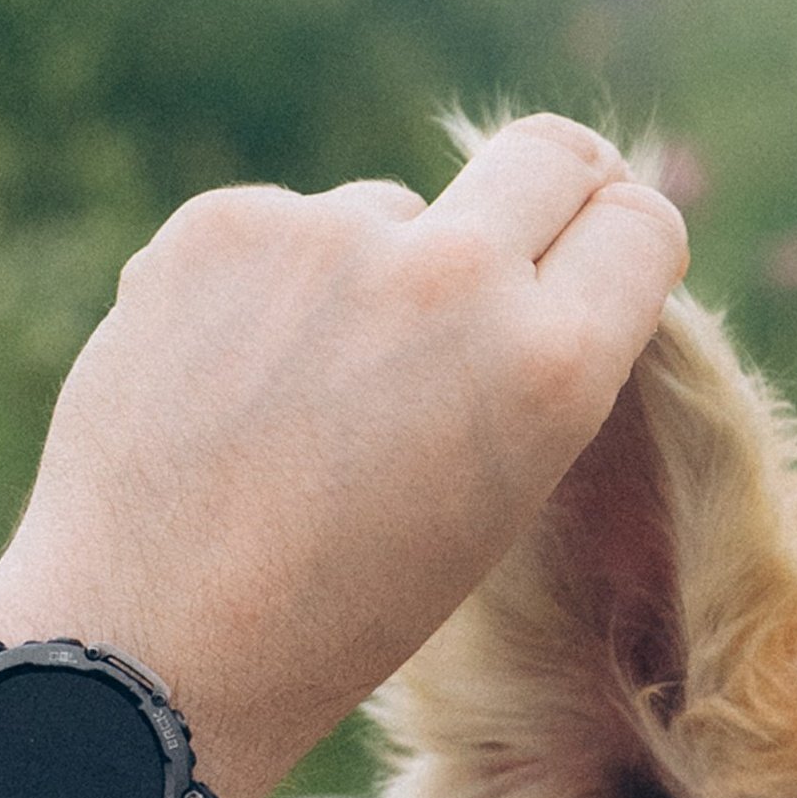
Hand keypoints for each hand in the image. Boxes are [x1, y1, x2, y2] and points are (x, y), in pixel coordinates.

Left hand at [0, 116, 687, 797]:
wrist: (155, 643)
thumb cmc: (340, 610)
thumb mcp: (494, 501)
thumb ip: (527, 367)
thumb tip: (526, 253)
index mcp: (552, 368)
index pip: (641, 227)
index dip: (623, 239)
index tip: (595, 258)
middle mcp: (459, 277)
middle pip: (551, 154)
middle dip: (546, 190)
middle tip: (502, 252)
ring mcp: (333, 234)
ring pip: (393, 212)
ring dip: (374, 272)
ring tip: (306, 403)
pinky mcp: (224, 222)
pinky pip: (284, 229)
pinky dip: (269, 289)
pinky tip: (228, 385)